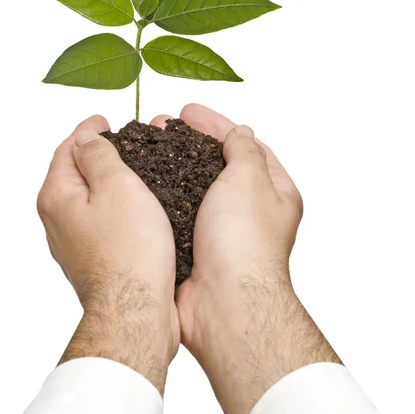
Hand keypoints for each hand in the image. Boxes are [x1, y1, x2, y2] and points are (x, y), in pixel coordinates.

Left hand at [37, 115, 179, 392]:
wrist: (135, 309)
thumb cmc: (129, 250)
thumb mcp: (116, 185)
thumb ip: (98, 154)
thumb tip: (85, 137)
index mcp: (57, 196)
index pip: (67, 149)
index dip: (87, 130)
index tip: (103, 120)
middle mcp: (58, 220)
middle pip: (74, 174)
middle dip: (96, 154)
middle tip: (122, 141)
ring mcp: (73, 242)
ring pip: (88, 199)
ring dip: (107, 182)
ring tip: (133, 170)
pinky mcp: (93, 259)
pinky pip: (100, 221)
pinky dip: (114, 207)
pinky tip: (134, 208)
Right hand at [151, 104, 339, 413]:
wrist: (224, 303)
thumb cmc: (244, 243)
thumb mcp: (249, 179)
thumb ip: (243, 150)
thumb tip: (241, 133)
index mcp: (273, 192)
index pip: (244, 145)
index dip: (215, 124)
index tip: (187, 111)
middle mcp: (248, 211)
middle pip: (215, 164)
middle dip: (187, 142)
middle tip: (159, 125)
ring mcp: (219, 230)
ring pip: (191, 186)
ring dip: (169, 165)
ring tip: (144, 148)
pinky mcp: (194, 245)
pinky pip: (175, 212)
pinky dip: (160, 195)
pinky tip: (141, 183)